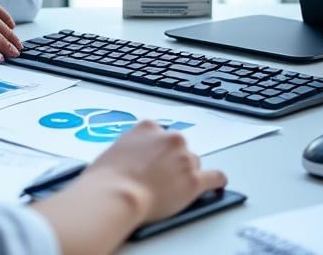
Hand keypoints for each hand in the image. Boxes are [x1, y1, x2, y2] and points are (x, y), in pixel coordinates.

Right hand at [33, 121, 226, 254]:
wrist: (116, 195)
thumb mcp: (114, 149)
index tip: (153, 159)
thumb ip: (131, 148)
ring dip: (186, 173)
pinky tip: (216, 184)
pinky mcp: (194, 180)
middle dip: (172, 160)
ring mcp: (184, 158)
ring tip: (174, 187)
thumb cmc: (107, 178)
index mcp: (148, 127)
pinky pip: (215, 177)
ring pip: (194, 163)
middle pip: (179, 147)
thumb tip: (134, 159)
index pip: (160, 134)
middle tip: (159, 176)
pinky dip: (216, 181)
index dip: (156, 150)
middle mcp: (170, 138)